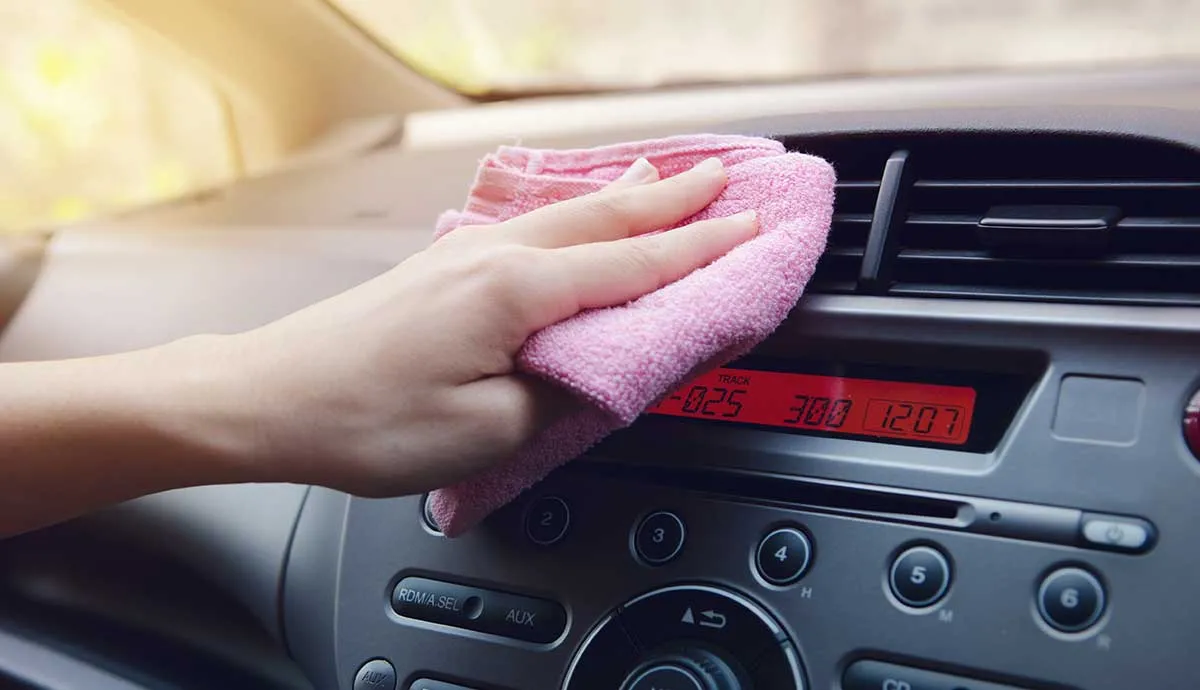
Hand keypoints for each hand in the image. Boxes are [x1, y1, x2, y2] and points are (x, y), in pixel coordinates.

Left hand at [221, 156, 756, 495]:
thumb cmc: (366, 420)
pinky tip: (574, 219)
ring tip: (662, 177)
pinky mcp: (441, 269)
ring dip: (625, 197)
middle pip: (605, 219)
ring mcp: (464, 256)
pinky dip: (574, 216)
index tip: (749, 230)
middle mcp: (494, 257)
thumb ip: (562, 396)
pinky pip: (530, 228)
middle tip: (723, 177)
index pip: (634, 266)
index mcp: (517, 292)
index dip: (699, 252)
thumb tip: (604, 374)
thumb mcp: (486, 430)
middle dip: (672, 199)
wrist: (270, 397)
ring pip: (567, 215)